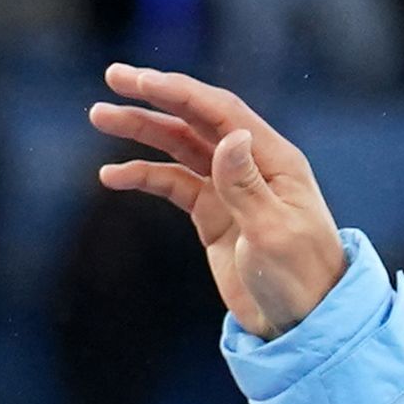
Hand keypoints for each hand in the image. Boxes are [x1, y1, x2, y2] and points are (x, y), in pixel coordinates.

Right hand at [88, 67, 349, 341]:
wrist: (303, 325)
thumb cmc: (301, 279)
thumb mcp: (274, 234)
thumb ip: (246, 186)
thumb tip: (230, 135)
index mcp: (274, 161)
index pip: (221, 113)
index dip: (180, 92)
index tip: (140, 81)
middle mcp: (252, 165)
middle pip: (196, 120)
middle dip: (154, 98)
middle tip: (113, 77)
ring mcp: (231, 189)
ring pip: (180, 147)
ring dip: (142, 130)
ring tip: (100, 116)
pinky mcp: (214, 216)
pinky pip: (174, 185)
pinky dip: (144, 176)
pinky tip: (113, 175)